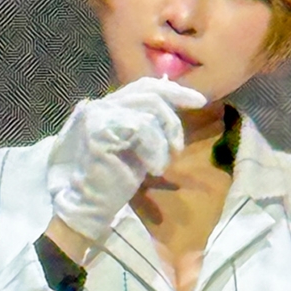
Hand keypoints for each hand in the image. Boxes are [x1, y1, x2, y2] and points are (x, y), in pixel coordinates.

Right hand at [47, 76, 206, 243]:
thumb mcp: (139, 145)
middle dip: (172, 119)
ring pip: (149, 112)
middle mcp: (101, 105)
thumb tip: (176, 104)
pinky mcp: (100, 130)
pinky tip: (152, 169)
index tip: (199, 101)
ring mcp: (98, 115)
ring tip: (161, 165)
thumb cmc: (116, 179)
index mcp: (110, 106)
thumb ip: (150, 123)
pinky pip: (142, 128)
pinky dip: (155, 150)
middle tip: (179, 146)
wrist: (91, 204)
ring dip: (164, 141)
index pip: (145, 85)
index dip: (174, 90)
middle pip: (150, 93)